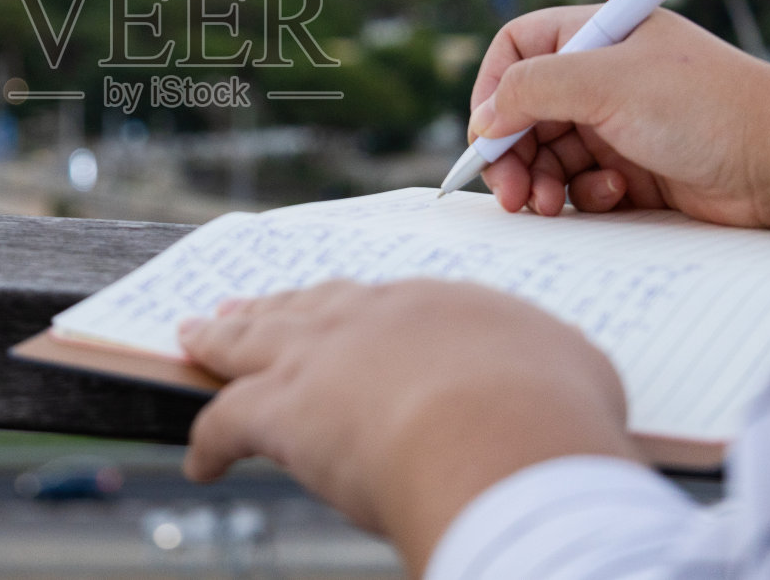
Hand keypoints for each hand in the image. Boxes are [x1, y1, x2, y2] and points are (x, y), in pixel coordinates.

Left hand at [180, 279, 638, 576]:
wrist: (498, 438)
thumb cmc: (551, 412)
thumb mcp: (575, 370)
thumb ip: (554, 366)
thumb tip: (561, 381)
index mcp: (435, 307)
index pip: (381, 304)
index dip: (351, 311)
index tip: (339, 313)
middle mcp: (367, 319)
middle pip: (306, 306)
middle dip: (274, 306)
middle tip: (242, 306)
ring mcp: (317, 360)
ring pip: (249, 341)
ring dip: (218, 339)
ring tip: (195, 337)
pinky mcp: (281, 412)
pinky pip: (223, 423)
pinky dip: (205, 442)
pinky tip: (199, 464)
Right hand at [469, 6, 769, 225]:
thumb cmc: (706, 108)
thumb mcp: (605, 82)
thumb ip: (531, 89)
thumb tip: (483, 119)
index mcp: (598, 37)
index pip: (518, 50)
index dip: (494, 90)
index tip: (487, 134)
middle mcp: (604, 76)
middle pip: (524, 110)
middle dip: (512, 152)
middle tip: (511, 194)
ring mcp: (619, 123)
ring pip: (549, 153)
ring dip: (542, 181)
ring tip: (551, 204)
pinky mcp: (636, 168)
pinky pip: (583, 183)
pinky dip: (585, 194)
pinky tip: (614, 195)